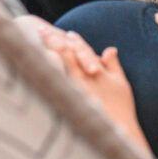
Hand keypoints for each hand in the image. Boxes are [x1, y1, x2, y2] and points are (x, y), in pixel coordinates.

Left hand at [39, 28, 150, 154]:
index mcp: (99, 71)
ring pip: (58, 65)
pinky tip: (35, 62)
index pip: (83, 51)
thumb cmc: (122, 108)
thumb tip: (109, 49)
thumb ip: (113, 65)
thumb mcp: (121, 83)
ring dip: (47, 51)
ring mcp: (76, 88)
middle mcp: (86, 77)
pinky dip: (46, 69)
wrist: (119, 129)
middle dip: (54, 40)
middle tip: (40, 29)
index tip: (66, 32)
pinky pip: (56, 81)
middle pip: (67, 54)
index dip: (74, 41)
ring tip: (35, 41)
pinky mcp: (70, 98)